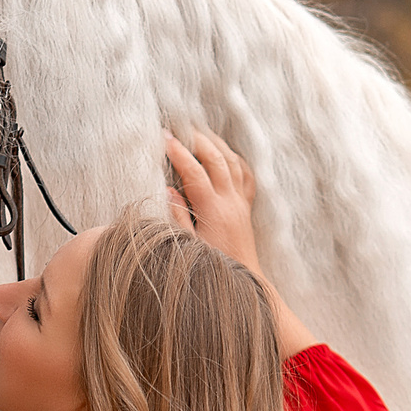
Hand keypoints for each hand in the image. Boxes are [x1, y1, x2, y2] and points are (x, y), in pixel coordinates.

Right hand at [162, 128, 262, 275]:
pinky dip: (235, 159)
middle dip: (198, 139)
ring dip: (217, 144)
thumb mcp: (188, 247)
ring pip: (234, 162)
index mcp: (214, 211)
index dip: (179, 152)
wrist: (246, 284)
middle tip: (180, 127)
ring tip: (201, 131)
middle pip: (216, 159)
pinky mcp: (246, 209)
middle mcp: (231, 202)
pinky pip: (246, 175)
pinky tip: (226, 153)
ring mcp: (241, 204)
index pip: (194, 172)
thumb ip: (178, 217)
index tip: (163, 137)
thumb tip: (168, 190)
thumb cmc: (214, 272)